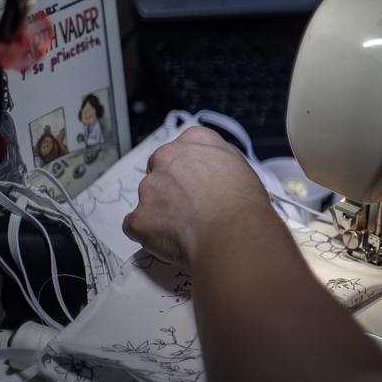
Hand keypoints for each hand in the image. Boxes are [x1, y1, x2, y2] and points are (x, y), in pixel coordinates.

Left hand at [123, 126, 273, 266]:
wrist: (233, 233)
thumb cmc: (244, 204)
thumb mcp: (240, 167)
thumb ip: (216, 164)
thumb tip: (210, 176)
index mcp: (195, 140)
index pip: (183, 148)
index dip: (190, 168)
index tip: (198, 182)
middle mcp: (167, 157)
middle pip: (159, 169)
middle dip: (169, 187)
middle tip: (190, 207)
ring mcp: (148, 187)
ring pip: (148, 199)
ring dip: (161, 212)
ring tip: (188, 228)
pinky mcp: (138, 217)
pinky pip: (137, 226)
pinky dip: (151, 235)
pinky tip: (175, 241)